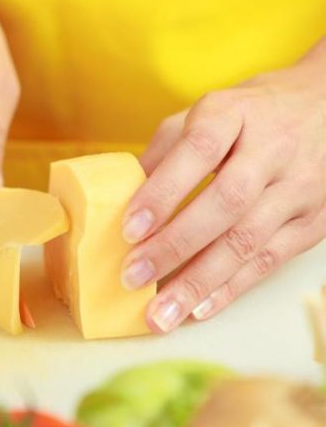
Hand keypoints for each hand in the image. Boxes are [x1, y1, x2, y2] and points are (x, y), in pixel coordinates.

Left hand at [122, 38, 325, 332]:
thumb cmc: (253, 113)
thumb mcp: (208, 111)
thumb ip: (165, 150)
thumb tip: (120, 196)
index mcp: (235, 114)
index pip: (199, 151)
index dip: (163, 192)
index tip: (129, 229)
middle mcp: (272, 149)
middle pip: (225, 203)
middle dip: (174, 246)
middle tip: (132, 278)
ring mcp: (299, 187)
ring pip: (248, 241)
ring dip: (199, 282)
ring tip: (160, 315)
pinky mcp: (315, 221)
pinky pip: (271, 260)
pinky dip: (231, 288)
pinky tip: (198, 308)